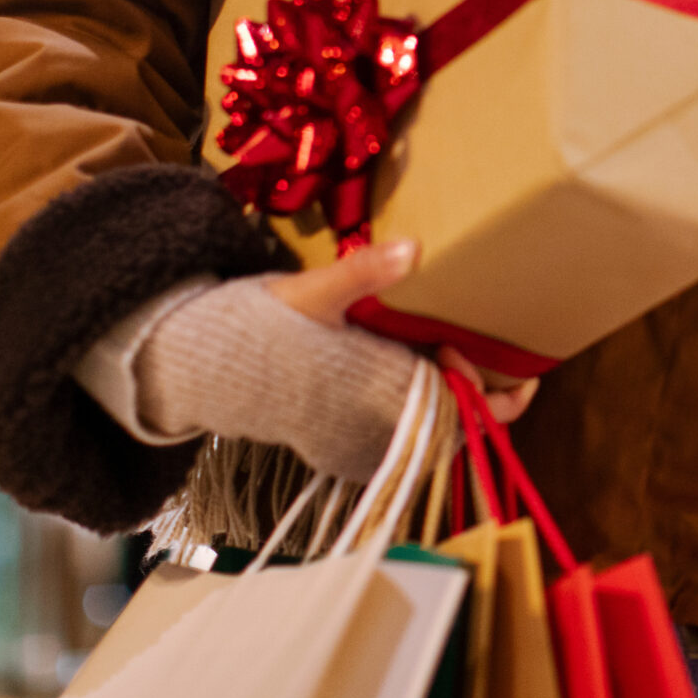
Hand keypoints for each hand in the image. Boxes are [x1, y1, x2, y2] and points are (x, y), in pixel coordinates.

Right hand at [263, 240, 539, 424]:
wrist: (209, 371)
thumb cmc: (262, 330)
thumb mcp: (314, 292)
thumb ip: (363, 273)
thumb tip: (413, 248)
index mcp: (374, 398)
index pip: (456, 414)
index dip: (480, 386)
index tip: (460, 344)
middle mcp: (374, 433)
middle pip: (452, 433)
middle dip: (480, 399)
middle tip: (488, 358)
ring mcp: (360, 447)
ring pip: (431, 440)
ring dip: (454, 407)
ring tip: (463, 366)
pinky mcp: (346, 449)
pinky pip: (403, 443)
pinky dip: (425, 416)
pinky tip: (426, 383)